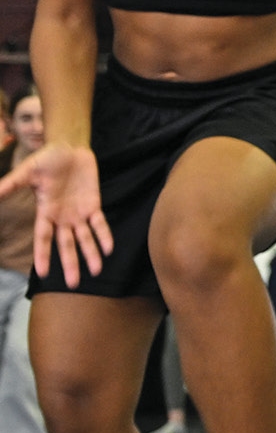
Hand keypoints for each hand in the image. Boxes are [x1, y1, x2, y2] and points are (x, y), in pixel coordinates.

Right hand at [0, 144, 111, 283]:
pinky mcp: (93, 205)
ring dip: (91, 253)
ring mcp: (78, 213)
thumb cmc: (45, 160)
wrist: (69, 148)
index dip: (43, 255)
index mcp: (45, 213)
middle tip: (73, 284)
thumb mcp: (26, 172)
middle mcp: (62, 218)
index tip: (42, 273)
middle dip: (70, 263)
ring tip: (97, 271)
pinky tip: (109, 249)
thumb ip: (10, 185)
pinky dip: (104, 235)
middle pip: (66, 245)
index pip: (43, 239)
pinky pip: (100, 223)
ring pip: (85, 238)